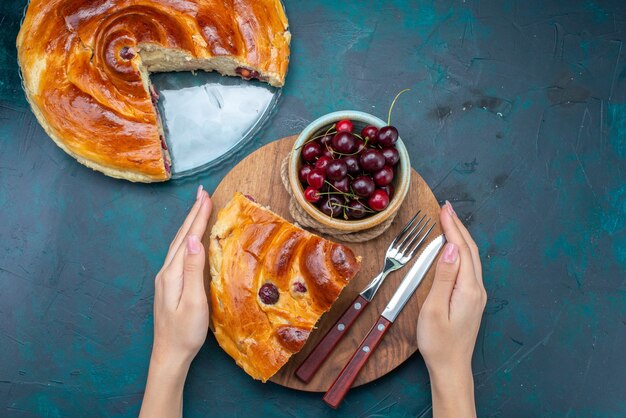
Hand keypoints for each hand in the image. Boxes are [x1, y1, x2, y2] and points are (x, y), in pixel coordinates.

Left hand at [140, 186, 212, 417]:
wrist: (169, 355)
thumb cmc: (185, 333)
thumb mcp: (194, 302)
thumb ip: (194, 270)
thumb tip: (195, 240)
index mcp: (173, 273)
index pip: (189, 238)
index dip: (198, 216)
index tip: (206, 196)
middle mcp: (167, 271)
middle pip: (182, 236)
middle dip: (192, 213)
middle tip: (202, 193)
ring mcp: (166, 278)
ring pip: (179, 243)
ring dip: (190, 224)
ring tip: (198, 208)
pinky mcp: (170, 284)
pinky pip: (180, 253)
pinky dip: (188, 238)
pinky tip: (192, 237)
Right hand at [417, 201, 485, 417]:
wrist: (451, 367)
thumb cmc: (438, 342)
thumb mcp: (434, 308)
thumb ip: (443, 276)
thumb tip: (449, 248)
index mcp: (468, 288)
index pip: (461, 249)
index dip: (452, 227)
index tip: (443, 209)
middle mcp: (477, 289)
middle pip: (470, 250)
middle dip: (458, 226)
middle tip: (446, 208)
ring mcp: (476, 295)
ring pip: (471, 257)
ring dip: (460, 237)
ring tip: (449, 221)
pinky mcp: (472, 299)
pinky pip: (469, 267)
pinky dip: (461, 250)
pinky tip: (453, 247)